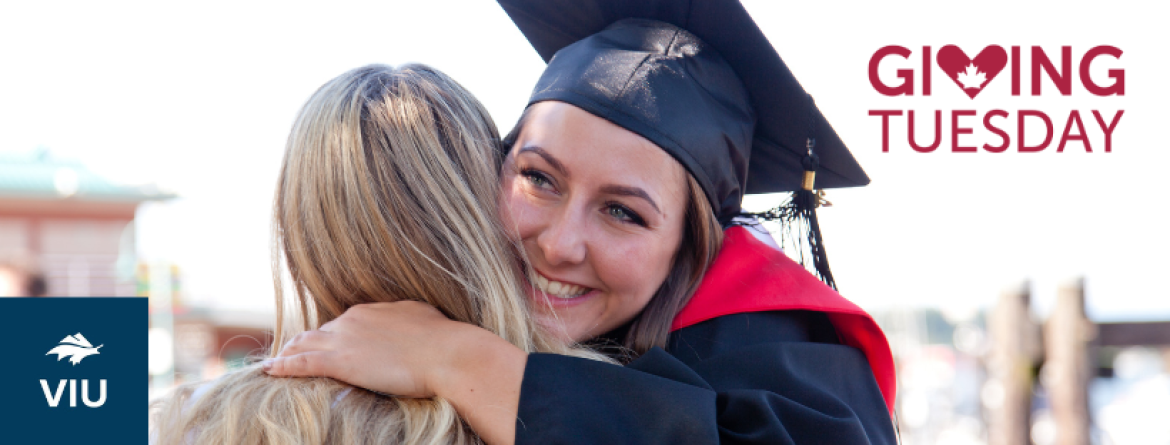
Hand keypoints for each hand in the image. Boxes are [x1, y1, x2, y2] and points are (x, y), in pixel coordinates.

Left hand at [264, 301, 464, 397]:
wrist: (447, 353)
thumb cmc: (443, 339)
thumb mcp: (421, 318)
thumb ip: (405, 319)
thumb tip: (407, 320)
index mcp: (371, 311)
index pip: (343, 324)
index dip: (333, 336)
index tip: (327, 345)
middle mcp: (352, 320)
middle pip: (319, 332)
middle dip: (305, 344)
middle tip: (292, 355)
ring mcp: (344, 340)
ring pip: (304, 344)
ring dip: (288, 353)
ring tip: (276, 362)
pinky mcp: (341, 362)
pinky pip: (302, 363)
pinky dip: (284, 366)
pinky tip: (270, 370)